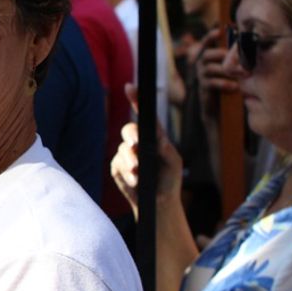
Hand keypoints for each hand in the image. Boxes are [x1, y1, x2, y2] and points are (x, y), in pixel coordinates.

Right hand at [110, 84, 183, 215]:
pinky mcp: (117, 167)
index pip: (143, 115)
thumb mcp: (174, 163)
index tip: (129, 87)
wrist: (158, 203)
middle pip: (128, 129)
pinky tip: (135, 181)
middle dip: (131, 135)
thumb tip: (158, 139)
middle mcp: (137, 142)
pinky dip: (127, 173)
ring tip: (138, 173)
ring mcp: (126, 154)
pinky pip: (118, 164)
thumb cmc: (169, 179)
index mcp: (153, 136)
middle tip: (136, 145)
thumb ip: (167, 149)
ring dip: (131, 161)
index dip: (135, 100)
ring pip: (123, 149)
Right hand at [195, 29, 238, 115]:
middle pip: (207, 54)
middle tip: (239, 57)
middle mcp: (201, 63)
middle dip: (222, 55)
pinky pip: (212, 83)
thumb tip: (248, 40)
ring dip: (227, 70)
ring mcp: (201, 75)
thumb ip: (234, 54)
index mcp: (207, 54)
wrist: (219, 103)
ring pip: (210, 68)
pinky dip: (224, 84)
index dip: (210, 36)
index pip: (206, 42)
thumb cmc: (229, 78)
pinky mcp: (204, 87)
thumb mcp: (230, 64)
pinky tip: (235, 87)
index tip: (219, 31)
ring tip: (244, 74)